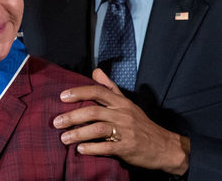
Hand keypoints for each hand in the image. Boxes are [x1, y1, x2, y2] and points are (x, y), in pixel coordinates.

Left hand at [53, 68, 189, 174]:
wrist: (165, 147)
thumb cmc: (141, 124)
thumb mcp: (127, 103)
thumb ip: (110, 87)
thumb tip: (95, 70)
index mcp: (121, 103)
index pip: (98, 92)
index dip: (79, 93)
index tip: (62, 97)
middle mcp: (123, 114)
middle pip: (94, 111)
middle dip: (72, 116)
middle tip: (56, 122)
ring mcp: (126, 131)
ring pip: (98, 129)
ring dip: (78, 134)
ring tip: (64, 138)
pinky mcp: (127, 148)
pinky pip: (107, 147)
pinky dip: (92, 149)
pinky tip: (80, 150)